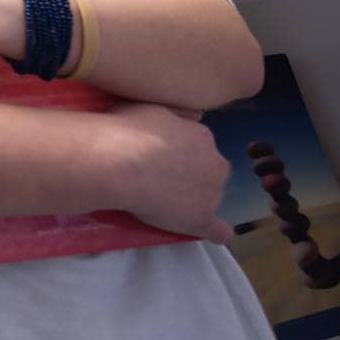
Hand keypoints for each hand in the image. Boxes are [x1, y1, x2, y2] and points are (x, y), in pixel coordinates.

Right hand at [102, 101, 233, 243]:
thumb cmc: (128, 130)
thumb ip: (177, 115)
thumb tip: (192, 117)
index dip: (182, 153)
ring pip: (213, 196)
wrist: (118, 163)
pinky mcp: (201, 219)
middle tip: (164, 178)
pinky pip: (220, 231)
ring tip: (168, 203)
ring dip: (198, 198)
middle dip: (195, 174)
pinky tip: (211, 232)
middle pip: (212, 170)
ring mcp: (211, 193)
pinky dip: (217, 232)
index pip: (200, 146)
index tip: (163, 157)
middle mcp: (215, 163)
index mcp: (202, 137)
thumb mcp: (154, 106)